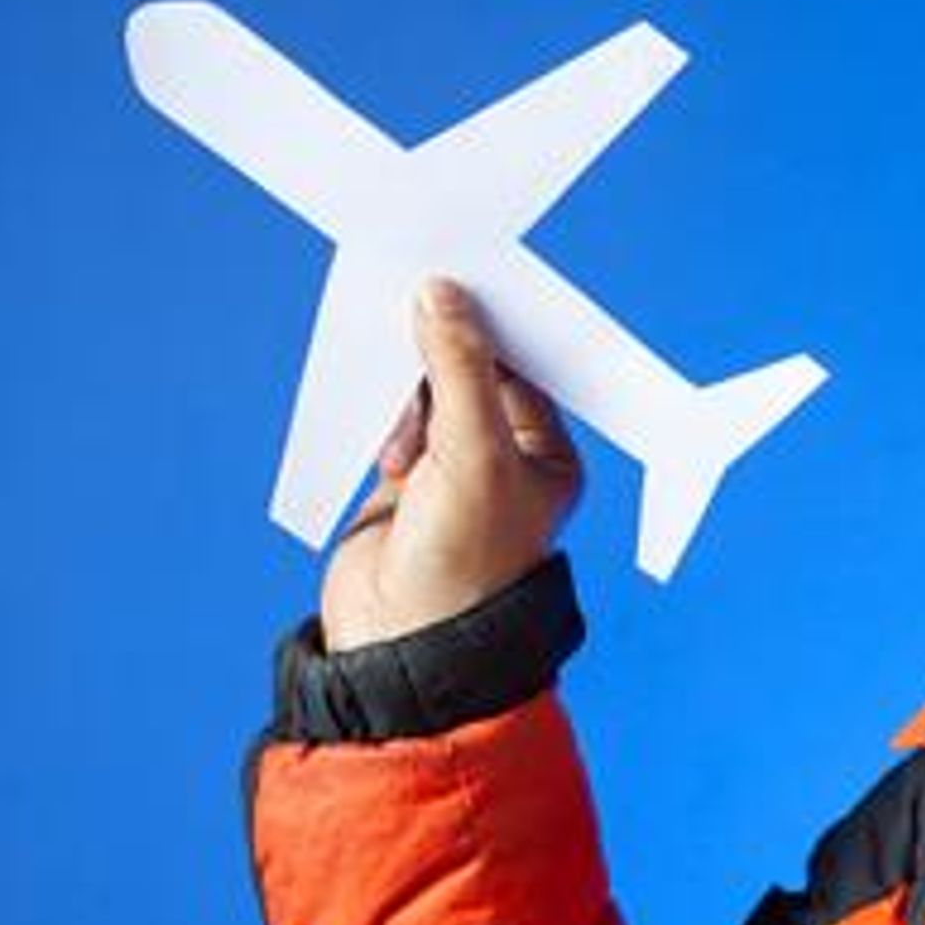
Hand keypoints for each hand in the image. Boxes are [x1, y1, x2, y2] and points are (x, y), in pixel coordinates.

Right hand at [317, 277, 583, 652]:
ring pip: (425, 393)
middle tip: (408, 318)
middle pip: (469, 373)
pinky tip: (377, 429)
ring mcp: (451, 468)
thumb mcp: (472, 452)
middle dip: (439, 351)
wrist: (399, 641)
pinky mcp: (402, 480)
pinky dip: (379, 411)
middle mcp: (504, 458)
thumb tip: (440, 295)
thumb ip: (457, 369)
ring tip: (401, 429)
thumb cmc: (462, 564)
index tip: (452, 282)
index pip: (522, 368)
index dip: (488, 327)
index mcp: (547, 455)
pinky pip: (389, 420)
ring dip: (405, 391)